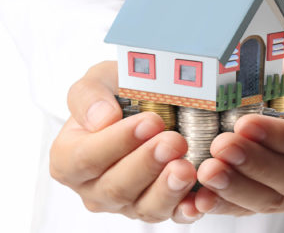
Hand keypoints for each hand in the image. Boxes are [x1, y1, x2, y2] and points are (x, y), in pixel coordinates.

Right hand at [50, 61, 201, 222]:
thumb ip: (89, 96)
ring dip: (167, 189)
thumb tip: (101, 120)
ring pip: (144, 208)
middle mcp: (95, 188)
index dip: (117, 143)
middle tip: (173, 141)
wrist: (147, 103)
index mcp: (69, 158)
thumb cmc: (118, 93)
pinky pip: (172, 216)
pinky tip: (200, 199)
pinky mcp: (157, 207)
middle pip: (116, 187)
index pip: (86, 159)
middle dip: (147, 163)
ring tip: (186, 168)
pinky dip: (186, 209)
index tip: (149, 122)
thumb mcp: (99, 80)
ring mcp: (127, 203)